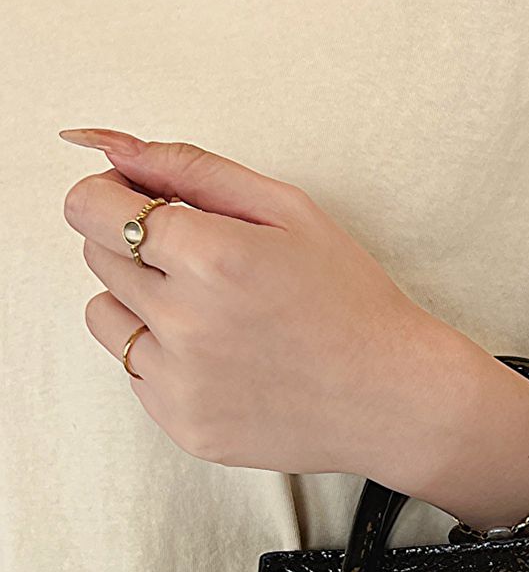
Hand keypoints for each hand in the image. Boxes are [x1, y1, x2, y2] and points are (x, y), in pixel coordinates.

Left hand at [60, 128, 448, 473]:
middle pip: (96, 258)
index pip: (91, 208)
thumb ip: (192, 168)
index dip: (109, 194)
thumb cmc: (351, 302)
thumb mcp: (286, 209)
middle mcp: (186, 323)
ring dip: (137, 302)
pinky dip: (163, 357)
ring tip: (204, 309)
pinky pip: (134, 373)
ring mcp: (182, 383)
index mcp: (211, 257)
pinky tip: (220, 354)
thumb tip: (109, 144)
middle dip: (134, 244)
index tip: (138, 200)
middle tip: (197, 258)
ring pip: (103, 318)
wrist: (394, 398)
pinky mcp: (185, 426)